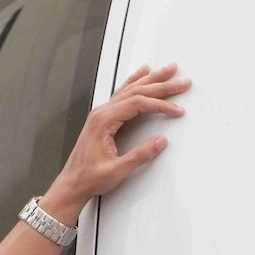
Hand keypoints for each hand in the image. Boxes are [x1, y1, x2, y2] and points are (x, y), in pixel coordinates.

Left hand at [44, 63, 190, 219]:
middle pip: (136, 91)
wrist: (72, 184)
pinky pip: (122, 94)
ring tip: (168, 70)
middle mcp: (101, 113)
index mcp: (103, 121)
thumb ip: (139, 155)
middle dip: (161, 85)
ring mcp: (101, 114)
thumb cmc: (88, 177)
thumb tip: (160, 141)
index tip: (176, 110)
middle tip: (181, 82)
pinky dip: (134, 82)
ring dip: (151, 79)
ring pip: (130, 89)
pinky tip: (141, 74)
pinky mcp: (103, 119)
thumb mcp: (116, 170)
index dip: (159, 105)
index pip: (137, 103)